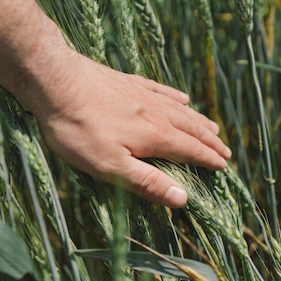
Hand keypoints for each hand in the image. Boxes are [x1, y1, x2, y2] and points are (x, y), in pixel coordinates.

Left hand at [20, 49, 231, 207]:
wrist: (54, 81)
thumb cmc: (79, 130)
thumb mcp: (110, 167)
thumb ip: (147, 182)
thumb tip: (183, 199)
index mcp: (155, 137)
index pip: (191, 150)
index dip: (209, 159)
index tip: (224, 166)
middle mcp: (156, 114)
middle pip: (191, 129)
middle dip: (210, 142)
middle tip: (225, 151)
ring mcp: (143, 95)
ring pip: (180, 110)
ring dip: (199, 121)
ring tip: (212, 127)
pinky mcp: (128, 83)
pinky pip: (161, 90)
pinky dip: (176, 97)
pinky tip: (182, 97)